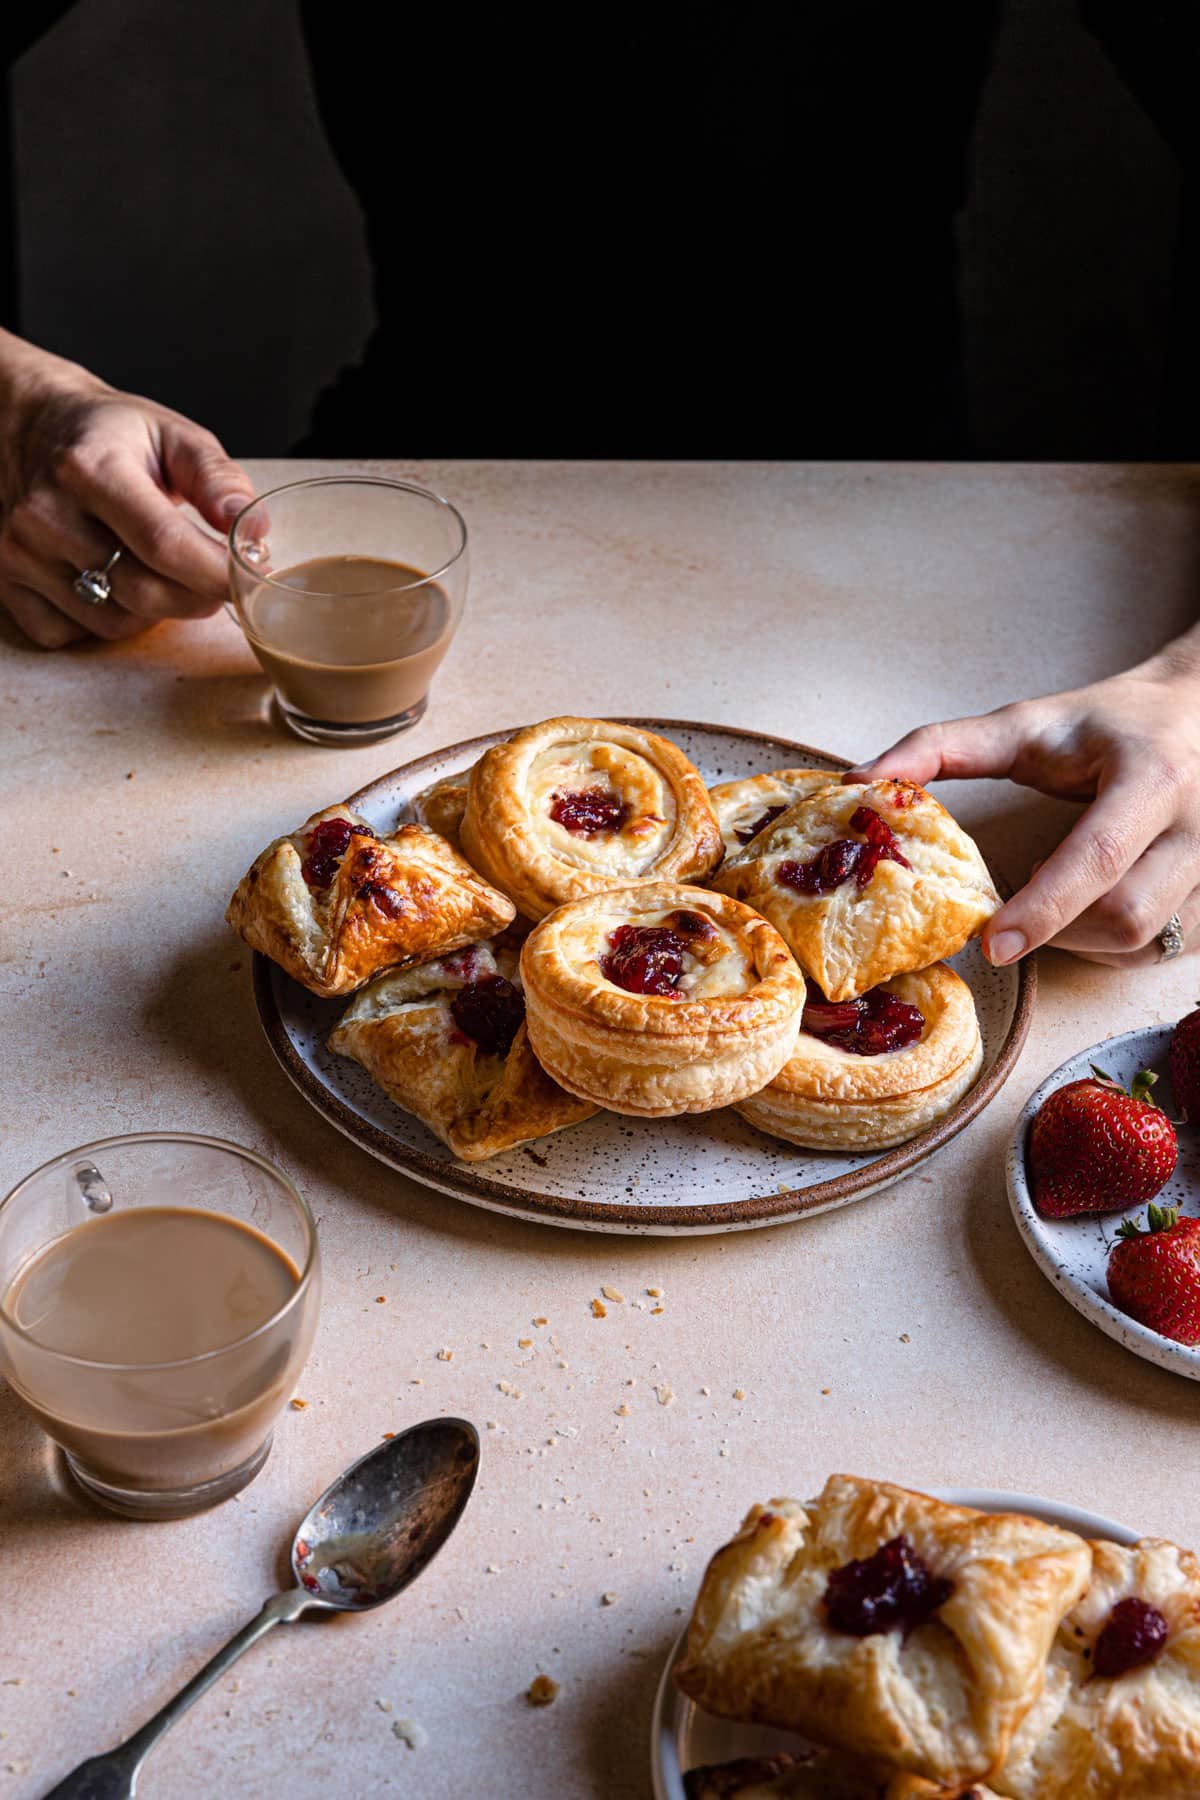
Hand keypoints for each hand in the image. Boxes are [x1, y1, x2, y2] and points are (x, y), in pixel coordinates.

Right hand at [0, 332, 255, 646]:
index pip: (164, 544)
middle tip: (213, 580)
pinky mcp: (5, 582)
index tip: (246, 577)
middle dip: (195, 598)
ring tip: (159, 571)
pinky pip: (69, 634)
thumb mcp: (171, 434)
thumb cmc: (106, 433)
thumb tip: (252, 529)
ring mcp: (19, 553)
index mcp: (91, 468)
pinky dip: (102, 620)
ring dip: (152, 610)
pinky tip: (110, 583)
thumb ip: (218, 479)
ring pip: (113, 622)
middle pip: (142, 592)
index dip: (214, 572)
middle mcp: (46, 514)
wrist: (26, 425)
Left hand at [846, 645, 1199, 966]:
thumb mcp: (1027, 723)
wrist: (1198, 711)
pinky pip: (1157, 950)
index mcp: (1152, 777)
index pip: (1099, 857)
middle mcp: (1197, 825)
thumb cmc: (1108, 723)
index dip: (1044, 907)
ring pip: (1142, 941)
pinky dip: (1109, 945)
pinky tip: (1088, 908)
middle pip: (1124, 915)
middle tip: (1016, 907)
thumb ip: (942, 747)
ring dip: (1080, 937)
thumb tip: (861, 779)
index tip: (992, 943)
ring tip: (1056, 892)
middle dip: (1056, 928)